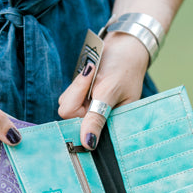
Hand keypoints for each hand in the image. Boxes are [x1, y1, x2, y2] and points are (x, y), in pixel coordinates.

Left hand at [58, 32, 148, 148]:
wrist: (125, 48)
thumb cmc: (123, 69)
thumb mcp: (110, 92)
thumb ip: (96, 118)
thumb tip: (88, 144)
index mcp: (108, 126)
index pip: (81, 130)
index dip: (79, 116)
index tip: (91, 95)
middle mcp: (96, 121)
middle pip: (69, 115)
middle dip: (78, 94)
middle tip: (94, 77)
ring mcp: (87, 111)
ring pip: (66, 104)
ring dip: (78, 86)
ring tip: (95, 74)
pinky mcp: (81, 100)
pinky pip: (68, 95)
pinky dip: (77, 83)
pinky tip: (92, 74)